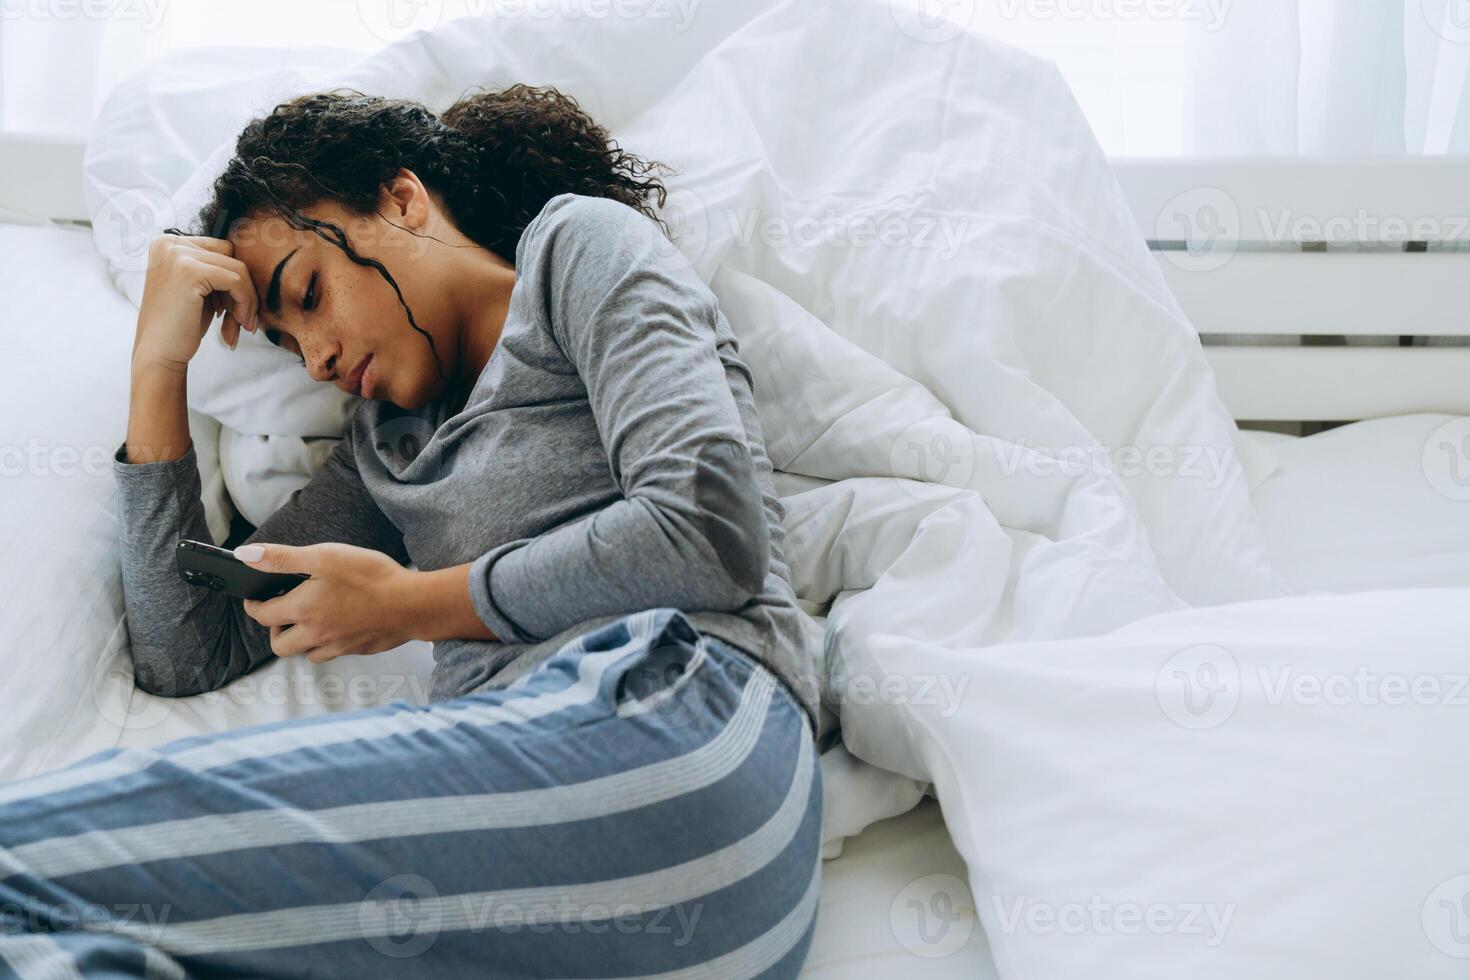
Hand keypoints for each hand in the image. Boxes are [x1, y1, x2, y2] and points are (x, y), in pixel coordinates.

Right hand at [133, 235, 258, 372]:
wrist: (158, 354)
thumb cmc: (180, 325)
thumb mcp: (199, 290)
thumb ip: (218, 271)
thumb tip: (256, 263)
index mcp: (168, 244)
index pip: (221, 250)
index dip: (234, 280)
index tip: (232, 309)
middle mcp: (169, 244)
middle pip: (231, 257)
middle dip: (241, 290)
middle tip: (240, 320)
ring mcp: (177, 255)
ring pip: (238, 269)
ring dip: (246, 300)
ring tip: (241, 325)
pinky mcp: (190, 272)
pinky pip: (237, 281)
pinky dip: (245, 303)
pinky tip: (238, 323)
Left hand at [237, 542, 416, 662]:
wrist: (413, 605)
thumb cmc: (370, 577)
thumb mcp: (323, 556)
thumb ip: (282, 558)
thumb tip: (244, 556)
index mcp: (302, 610)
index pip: (263, 615)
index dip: (253, 606)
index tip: (253, 600)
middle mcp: (315, 634)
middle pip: (280, 645)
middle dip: (274, 630)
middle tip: (283, 613)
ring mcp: (338, 646)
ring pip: (307, 653)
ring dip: (301, 640)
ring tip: (310, 620)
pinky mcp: (359, 649)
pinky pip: (333, 653)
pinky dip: (327, 643)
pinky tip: (339, 626)